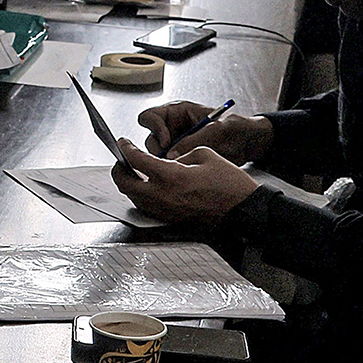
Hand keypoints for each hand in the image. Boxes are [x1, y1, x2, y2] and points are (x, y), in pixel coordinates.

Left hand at [111, 141, 258, 223]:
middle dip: (119, 169)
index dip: (126, 149)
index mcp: (170, 176)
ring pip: (134, 197)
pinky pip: (146, 206)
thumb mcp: (206, 155)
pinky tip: (148, 187)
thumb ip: (182, 154)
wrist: (244, 212)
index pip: (136, 160)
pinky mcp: (171, 219)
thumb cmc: (230, 184)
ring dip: (129, 183)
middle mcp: (162, 195)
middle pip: (125, 183)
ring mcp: (165, 210)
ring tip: (134, 171)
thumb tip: (170, 159)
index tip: (123, 143)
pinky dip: (141, 195)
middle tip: (123, 159)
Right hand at [138, 101, 273, 160]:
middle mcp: (173, 128)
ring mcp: (177, 145)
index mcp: (178, 112)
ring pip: (157, 156)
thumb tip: (172, 155)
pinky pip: (169, 167)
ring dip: (165, 163)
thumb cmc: (236, 128)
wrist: (249, 144)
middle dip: (158, 151)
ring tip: (182, 167)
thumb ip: (194, 139)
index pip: (151, 116)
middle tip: (172, 160)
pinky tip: (184, 174)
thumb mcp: (217, 129)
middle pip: (151, 139)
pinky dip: (173, 171)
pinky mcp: (182, 160)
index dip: (155, 128)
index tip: (167, 141)